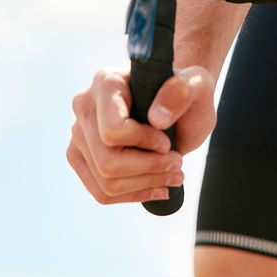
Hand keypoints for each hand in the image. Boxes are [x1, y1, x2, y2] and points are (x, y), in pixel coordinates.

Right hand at [67, 65, 216, 204]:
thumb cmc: (186, 92)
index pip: (113, 130)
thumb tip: (157, 120)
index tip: (168, 142)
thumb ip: (184, 90)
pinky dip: (133, 195)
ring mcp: (79, 133)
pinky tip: (158, 188)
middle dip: (149, 170)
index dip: (144, 143)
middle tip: (178, 164)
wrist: (176, 105)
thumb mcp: (198, 84)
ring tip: (173, 176)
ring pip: (105, 182)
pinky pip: (101, 192)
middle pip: (107, 162)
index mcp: (106, 82)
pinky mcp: (81, 156)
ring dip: (145, 186)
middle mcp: (85, 106)